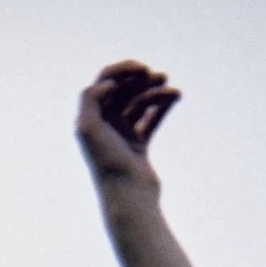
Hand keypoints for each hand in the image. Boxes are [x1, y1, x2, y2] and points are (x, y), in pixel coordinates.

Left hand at [75, 62, 180, 188]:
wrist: (127, 196)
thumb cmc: (107, 164)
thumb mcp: (89, 128)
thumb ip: (90, 99)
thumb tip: (106, 83)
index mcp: (92, 119)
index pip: (105, 82)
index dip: (123, 70)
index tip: (142, 70)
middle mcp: (104, 126)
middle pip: (124, 91)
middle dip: (142, 80)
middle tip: (161, 76)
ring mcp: (121, 136)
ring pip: (140, 103)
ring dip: (156, 92)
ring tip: (171, 89)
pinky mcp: (137, 146)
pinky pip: (151, 119)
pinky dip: (163, 106)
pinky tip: (176, 96)